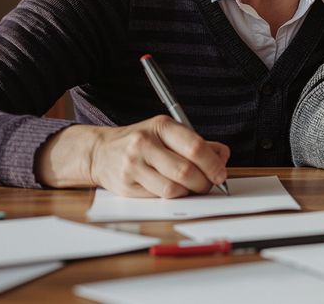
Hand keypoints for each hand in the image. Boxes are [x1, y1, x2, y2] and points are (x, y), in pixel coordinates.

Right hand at [37, 116, 229, 197]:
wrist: (100, 152)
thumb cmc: (141, 141)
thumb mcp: (168, 133)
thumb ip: (197, 143)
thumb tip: (222, 155)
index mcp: (160, 126)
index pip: (194, 147)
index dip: (213, 164)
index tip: (221, 173)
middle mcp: (144, 144)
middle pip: (185, 171)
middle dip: (204, 182)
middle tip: (210, 183)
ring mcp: (133, 166)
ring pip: (173, 189)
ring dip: (190, 192)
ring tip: (192, 187)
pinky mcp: (127, 186)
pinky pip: (159, 197)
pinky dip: (174, 197)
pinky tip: (175, 189)